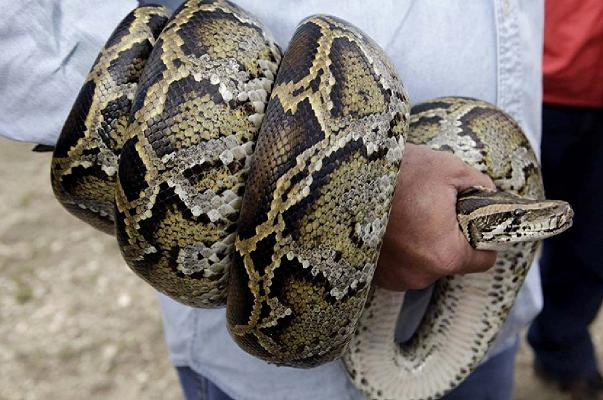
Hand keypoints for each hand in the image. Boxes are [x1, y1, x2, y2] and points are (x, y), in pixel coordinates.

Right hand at [375, 144, 496, 290]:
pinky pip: (399, 265)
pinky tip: (387, 224)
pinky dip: (397, 249)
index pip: (484, 259)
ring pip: (424, 263)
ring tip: (403, 212)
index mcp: (445, 254)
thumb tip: (491, 200)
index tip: (469, 216)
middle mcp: (419, 276)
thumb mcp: (449, 169)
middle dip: (447, 236)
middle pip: (451, 260)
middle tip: (429, 205)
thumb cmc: (397, 172)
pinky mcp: (372, 276)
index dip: (483, 236)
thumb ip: (481, 188)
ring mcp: (392, 279)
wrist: (342, 178)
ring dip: (420, 243)